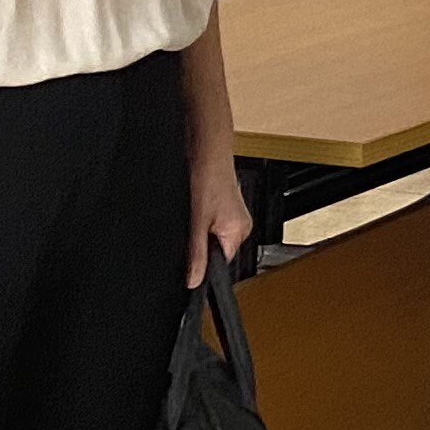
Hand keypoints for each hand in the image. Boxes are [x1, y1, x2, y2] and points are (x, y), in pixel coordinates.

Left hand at [186, 138, 253, 288]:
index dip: (203, 264)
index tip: (189, 259)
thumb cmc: (207, 178)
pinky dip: (201, 220)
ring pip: (212, 236)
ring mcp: (233, 215)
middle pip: (216, 250)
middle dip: (200, 245)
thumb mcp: (197, 222)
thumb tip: (194, 279)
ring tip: (195, 212)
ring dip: (200, 230)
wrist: (206, 150)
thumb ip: (196, 254)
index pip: (221, 263)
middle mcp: (240, 225)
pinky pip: (212, 223)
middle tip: (191, 227)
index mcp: (239, 232)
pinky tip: (196, 207)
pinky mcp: (224, 206)